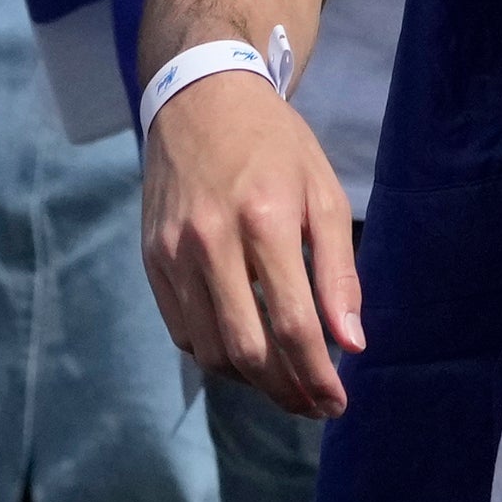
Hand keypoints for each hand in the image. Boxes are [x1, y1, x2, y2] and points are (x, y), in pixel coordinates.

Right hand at [142, 72, 363, 415]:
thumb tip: (350, 343)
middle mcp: (211, 241)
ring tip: (284, 382)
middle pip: (247, 350)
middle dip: (285, 391)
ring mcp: (173, 253)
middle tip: (313, 404)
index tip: (337, 403)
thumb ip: (338, 270)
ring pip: (210, 350)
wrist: (201, 97)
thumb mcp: (323, 192)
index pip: (293, 325)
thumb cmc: (275, 144)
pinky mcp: (151, 259)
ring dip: (251, 381)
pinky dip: (216, 353)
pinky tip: (245, 350)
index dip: (317, 376)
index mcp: (264, 220)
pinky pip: (183, 331)